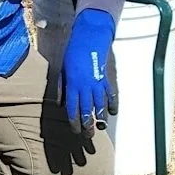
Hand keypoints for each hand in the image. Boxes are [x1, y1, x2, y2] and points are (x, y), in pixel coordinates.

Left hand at [61, 8, 117, 135]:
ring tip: (100, 127)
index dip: (74, 122)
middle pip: (86, 110)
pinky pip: (111, 95)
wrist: (89, 38)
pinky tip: (112, 112)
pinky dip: (112, 104)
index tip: (76, 131)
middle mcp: (85, 86)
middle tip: (88, 136)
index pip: (72, 108)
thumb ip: (62, 87)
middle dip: (87, 124)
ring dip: (100, 118)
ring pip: (99, 105)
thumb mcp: (62, 69)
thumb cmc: (73, 52)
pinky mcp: (108, 78)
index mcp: (72, 85)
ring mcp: (97, 83)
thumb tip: (62, 104)